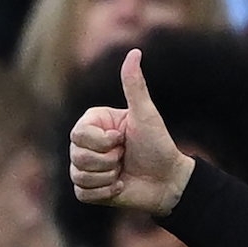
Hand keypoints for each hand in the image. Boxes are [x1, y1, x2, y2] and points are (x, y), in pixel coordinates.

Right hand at [68, 48, 194, 214]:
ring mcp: (85, 167)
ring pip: (79, 175)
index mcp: (93, 124)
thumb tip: (135, 52)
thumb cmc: (159, 146)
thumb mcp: (146, 115)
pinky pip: (82, 193)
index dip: (103, 142)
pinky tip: (120, 186)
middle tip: (126, 157)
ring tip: (123, 172)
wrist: (170, 181)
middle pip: (77, 156)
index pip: (78, 135)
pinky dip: (104, 193)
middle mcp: (85, 144)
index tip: (123, 139)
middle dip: (108, 160)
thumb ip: (135, 86)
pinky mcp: (89, 190)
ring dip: (108, 177)